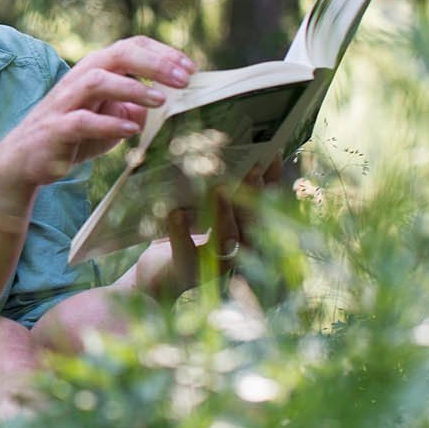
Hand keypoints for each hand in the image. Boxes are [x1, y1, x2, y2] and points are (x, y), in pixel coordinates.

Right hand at [0, 36, 195, 189]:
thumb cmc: (70, 137)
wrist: (24, 161)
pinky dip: (109, 122)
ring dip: (132, 87)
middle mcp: (79, 79)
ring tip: (160, 100)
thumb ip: (132, 108)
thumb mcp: (109, 119)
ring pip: (98, 80)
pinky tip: (132, 129)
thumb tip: (163, 103)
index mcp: (95, 72)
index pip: (130, 47)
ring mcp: (65, 102)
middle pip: (117, 55)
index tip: (191, 69)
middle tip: (184, 78)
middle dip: (154, 63)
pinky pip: (83, 120)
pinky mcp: (55, 128)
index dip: (162, 53)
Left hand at [134, 158, 287, 299]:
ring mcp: (216, 265)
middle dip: (254, 193)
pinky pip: (188, 253)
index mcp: (246, 233)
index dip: (272, 181)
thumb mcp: (200, 209)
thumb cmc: (182, 237)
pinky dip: (181, 233)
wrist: (155, 279)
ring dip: (225, 212)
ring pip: (228, 238)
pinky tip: (176, 214)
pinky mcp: (189, 273)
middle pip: (254, 221)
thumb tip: (220, 149)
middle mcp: (239, 252)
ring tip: (219, 189)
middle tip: (253, 168)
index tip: (273, 154)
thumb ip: (216, 188)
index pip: (267, 205)